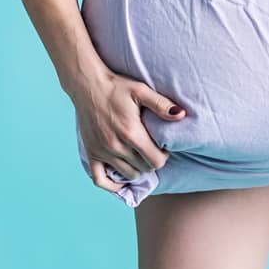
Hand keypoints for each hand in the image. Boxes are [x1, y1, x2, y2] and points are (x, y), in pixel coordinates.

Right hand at [73, 69, 186, 193]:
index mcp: (131, 133)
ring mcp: (102, 151)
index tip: (162, 146)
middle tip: (151, 149)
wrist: (87, 84)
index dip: (164, 156)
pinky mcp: (91, 153)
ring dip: (137, 169)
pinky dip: (112, 184)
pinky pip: (99, 179)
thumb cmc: (117, 86)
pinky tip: (120, 178)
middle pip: (144, 169)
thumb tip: (182, 115)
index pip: (156, 161)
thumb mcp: (141, 91)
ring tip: (138, 156)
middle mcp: (116, 146)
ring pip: (128, 175)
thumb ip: (162, 105)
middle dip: (152, 160)